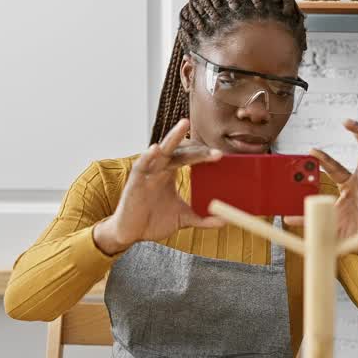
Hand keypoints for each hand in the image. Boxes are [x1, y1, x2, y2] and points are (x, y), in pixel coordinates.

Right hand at [93, 119, 223, 255]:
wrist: (132, 233)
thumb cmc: (154, 222)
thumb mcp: (183, 219)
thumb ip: (203, 219)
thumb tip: (225, 220)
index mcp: (171, 173)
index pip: (189, 158)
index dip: (204, 155)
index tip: (221, 156)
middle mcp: (160, 168)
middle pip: (179, 150)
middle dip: (197, 150)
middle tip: (216, 152)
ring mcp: (147, 172)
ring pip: (161, 150)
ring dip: (173, 137)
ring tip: (184, 124)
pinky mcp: (135, 181)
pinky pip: (142, 165)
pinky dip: (148, 156)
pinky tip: (156, 149)